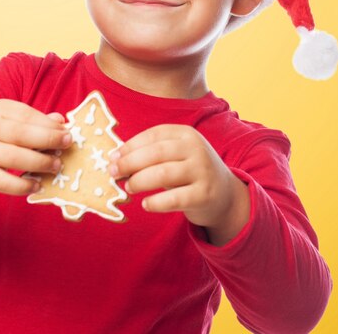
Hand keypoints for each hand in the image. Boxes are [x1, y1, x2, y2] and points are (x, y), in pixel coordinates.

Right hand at [0, 99, 71, 201]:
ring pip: (14, 158)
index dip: (50, 125)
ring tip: (56, 166)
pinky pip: (3, 182)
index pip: (27, 115)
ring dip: (39, 163)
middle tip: (67, 146)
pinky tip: (37, 185)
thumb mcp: (11, 119)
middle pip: (22, 135)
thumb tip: (61, 122)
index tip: (67, 133)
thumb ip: (36, 121)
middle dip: (48, 140)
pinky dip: (23, 186)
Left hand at [109, 124, 249, 244]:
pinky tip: (146, 204)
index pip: (154, 135)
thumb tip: (115, 159)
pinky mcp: (205, 195)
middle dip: (130, 163)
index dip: (130, 146)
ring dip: (140, 181)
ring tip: (129, 187)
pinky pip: (174, 199)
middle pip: (156, 153)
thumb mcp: (174, 156)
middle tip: (114, 173)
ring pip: (163, 174)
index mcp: (186, 134)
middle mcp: (196, 148)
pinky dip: (156, 202)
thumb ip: (150, 154)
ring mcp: (202, 171)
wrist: (224, 194)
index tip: (113, 157)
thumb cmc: (189, 171)